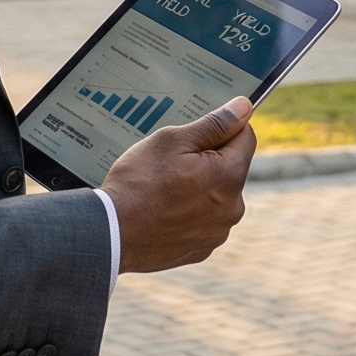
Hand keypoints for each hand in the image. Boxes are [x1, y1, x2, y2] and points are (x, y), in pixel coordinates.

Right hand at [101, 97, 255, 273]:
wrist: (110, 233)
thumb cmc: (139, 182)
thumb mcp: (172, 140)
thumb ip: (214, 124)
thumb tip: (244, 107)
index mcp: (229, 176)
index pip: (246, 137)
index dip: (224, 127)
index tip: (198, 130)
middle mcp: (233, 208)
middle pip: (230, 169)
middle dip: (209, 160)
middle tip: (172, 162)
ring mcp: (217, 232)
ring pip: (216, 196)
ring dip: (200, 188)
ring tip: (164, 188)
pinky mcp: (202, 249)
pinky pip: (203, 221)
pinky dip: (189, 213)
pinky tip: (163, 210)